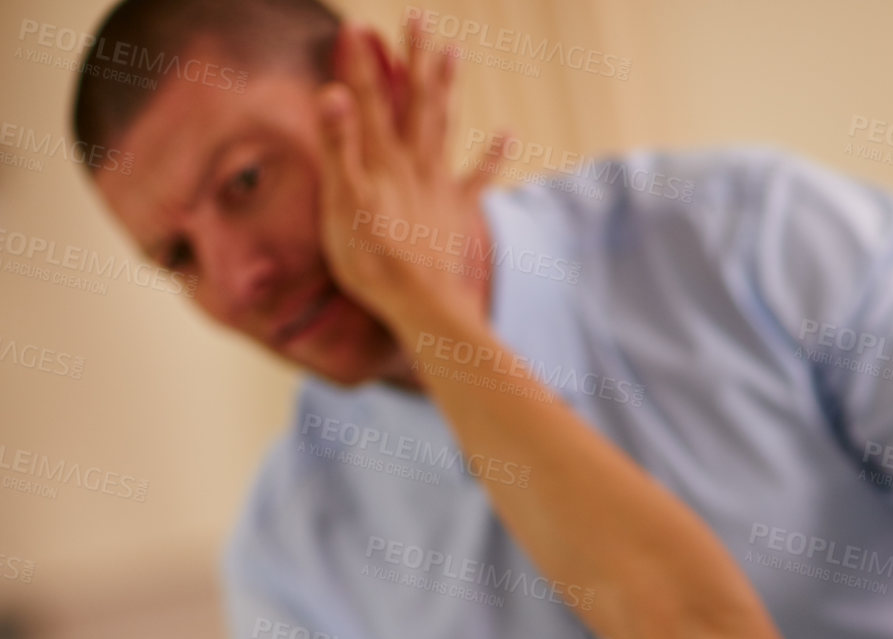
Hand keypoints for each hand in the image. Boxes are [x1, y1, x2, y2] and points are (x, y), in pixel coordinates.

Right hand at [314, 19, 502, 337]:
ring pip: (444, 125)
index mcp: (381, 159)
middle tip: (419, 17)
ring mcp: (439, 184)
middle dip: (414, 57)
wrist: (421, 303)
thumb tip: (331, 93)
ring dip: (447, 87)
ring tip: (454, 50)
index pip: (368, 99)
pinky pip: (478, 178)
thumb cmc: (372, 259)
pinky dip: (493, 156)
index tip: (356, 24)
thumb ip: (336, 147)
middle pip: (415, 99)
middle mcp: (414, 163)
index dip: (360, 62)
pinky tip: (508, 135)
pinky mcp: (456, 211)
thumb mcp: (341, 203)